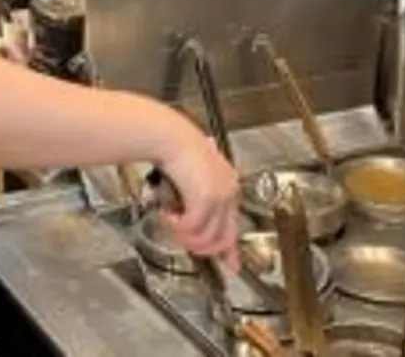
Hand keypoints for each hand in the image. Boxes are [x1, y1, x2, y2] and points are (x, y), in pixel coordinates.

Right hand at [156, 126, 240, 269]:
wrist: (170, 137)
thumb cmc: (176, 152)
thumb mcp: (191, 180)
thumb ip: (195, 201)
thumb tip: (189, 224)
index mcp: (229, 187)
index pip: (235, 227)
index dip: (230, 251)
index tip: (230, 267)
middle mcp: (230, 192)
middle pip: (224, 239)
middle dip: (202, 248)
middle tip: (182, 240)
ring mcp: (221, 196)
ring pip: (207, 238)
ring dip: (185, 237)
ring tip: (171, 224)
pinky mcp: (207, 198)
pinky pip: (192, 227)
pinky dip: (177, 226)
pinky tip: (168, 214)